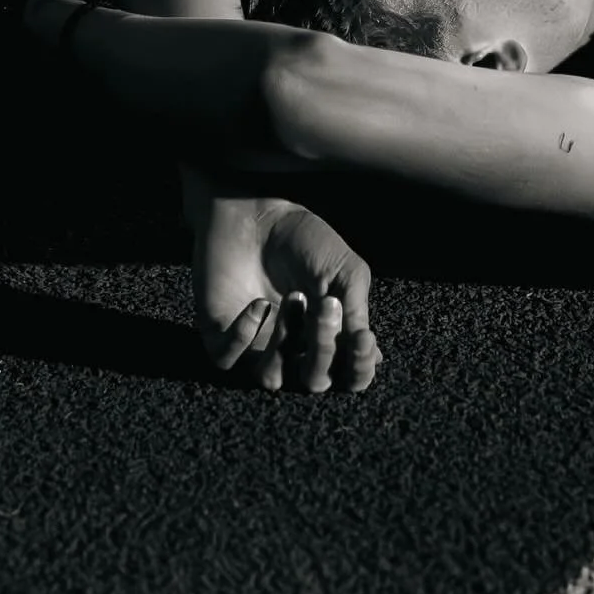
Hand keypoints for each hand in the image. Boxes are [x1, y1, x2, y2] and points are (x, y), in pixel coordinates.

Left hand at [193, 194, 382, 393]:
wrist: (256, 211)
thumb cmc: (304, 239)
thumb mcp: (345, 270)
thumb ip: (357, 312)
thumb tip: (373, 357)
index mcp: (326, 338)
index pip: (348, 377)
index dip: (359, 369)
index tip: (363, 339)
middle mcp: (293, 349)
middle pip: (313, 382)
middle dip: (322, 350)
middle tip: (325, 307)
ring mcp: (256, 345)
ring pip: (270, 378)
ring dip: (284, 343)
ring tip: (292, 299)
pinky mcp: (221, 334)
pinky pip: (229, 359)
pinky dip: (245, 334)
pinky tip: (258, 304)